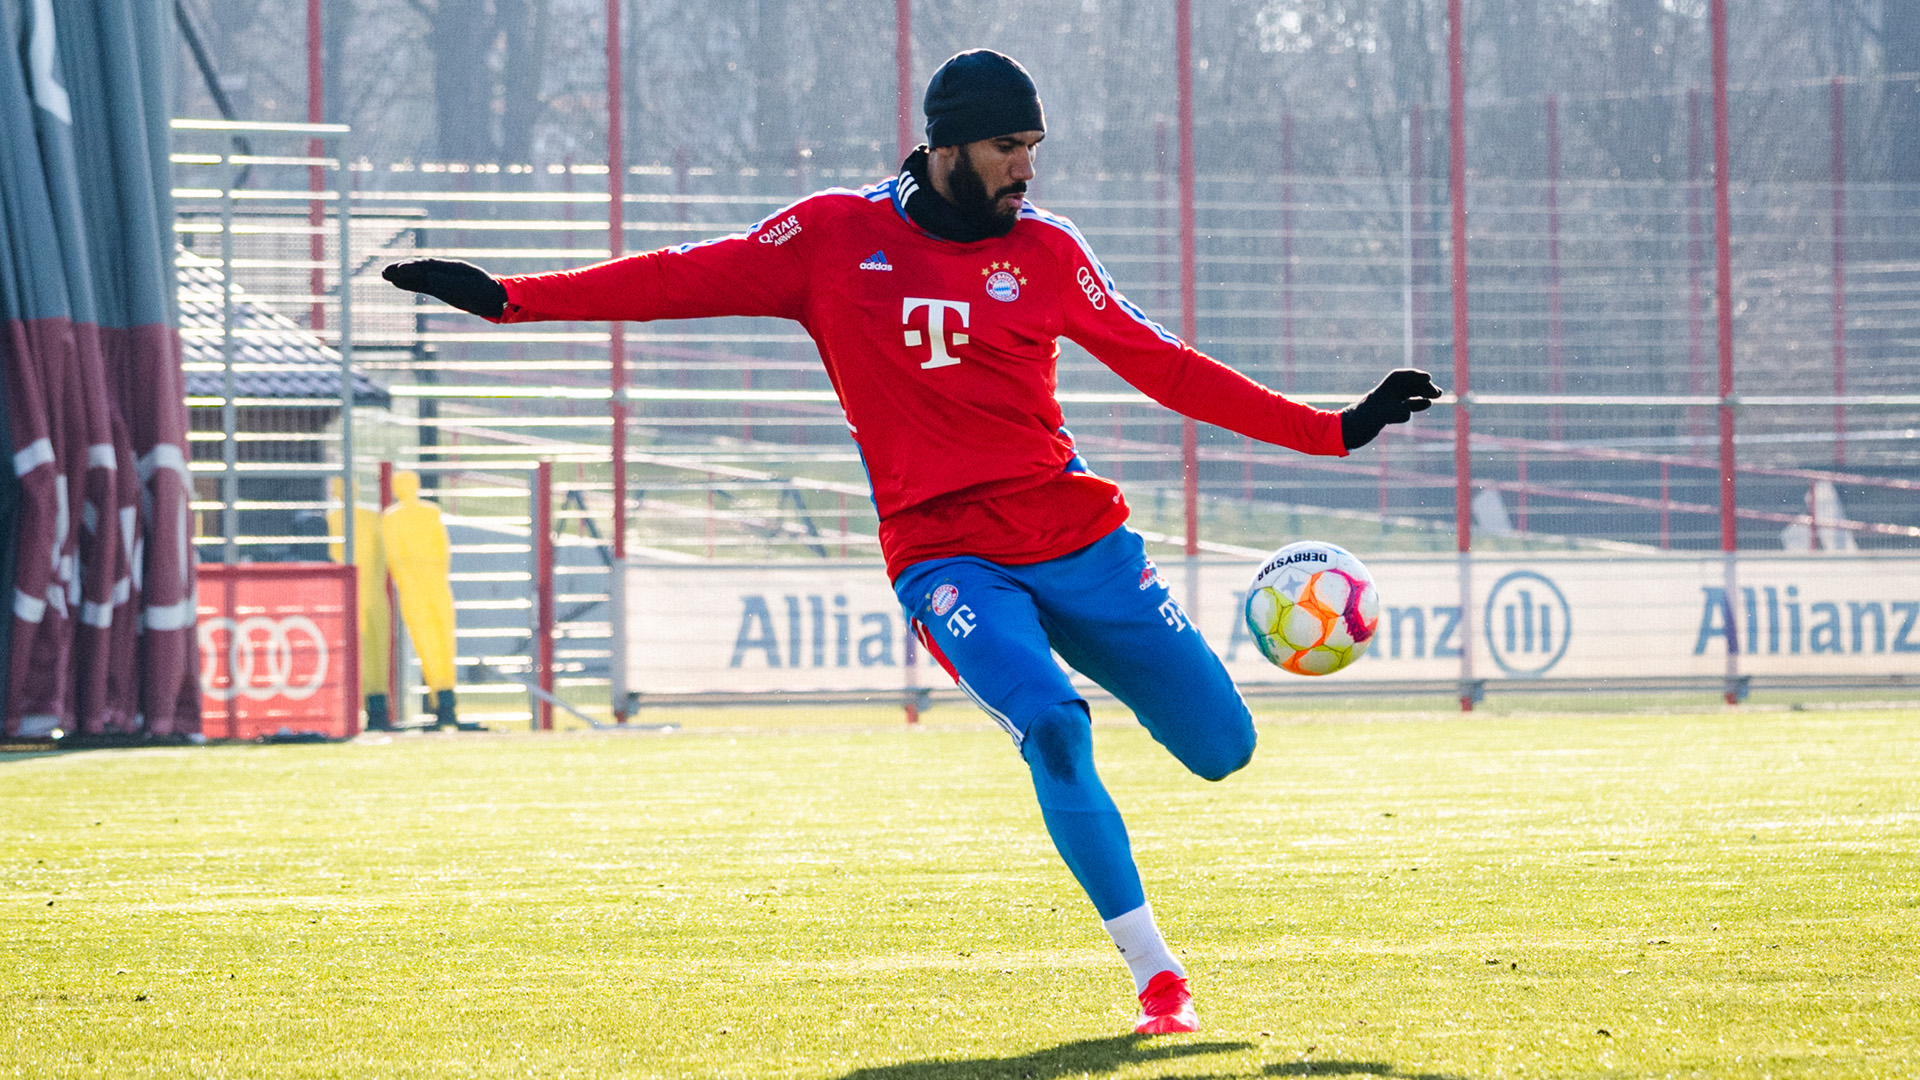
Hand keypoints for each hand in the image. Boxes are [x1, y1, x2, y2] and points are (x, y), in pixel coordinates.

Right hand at [382, 258, 507, 318]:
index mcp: (452, 268)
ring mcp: (442, 279)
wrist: (494, 298)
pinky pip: (422, 285)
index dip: (413, 267)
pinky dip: (409, 284)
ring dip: (402, 276)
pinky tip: (397, 283)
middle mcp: (444, 271)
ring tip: (384, 274)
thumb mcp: (469, 289)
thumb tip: (429, 278)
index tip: (399, 269)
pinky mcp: (441, 288)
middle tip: (384, 271)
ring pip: (418, 276)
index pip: (428, 265)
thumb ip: (449, 283)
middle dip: (402, 269)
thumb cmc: (485, 292)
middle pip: (419, 268)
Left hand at [1340, 368, 1442, 449]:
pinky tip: (1427, 404)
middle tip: (1438, 393)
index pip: (1399, 377)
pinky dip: (1416, 404)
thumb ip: (1395, 412)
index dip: (1414, 375)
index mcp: (1382, 391)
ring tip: (1437, 396)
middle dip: (1423, 386)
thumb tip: (1408, 412)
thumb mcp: (1380, 416)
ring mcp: (1386, 404)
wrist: (1347, 433)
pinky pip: (1405, 406)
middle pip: (1407, 385)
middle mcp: (1384, 395)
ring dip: (1422, 394)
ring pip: (1408, 395)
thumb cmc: (1362, 421)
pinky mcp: (1386, 414)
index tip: (1428, 377)